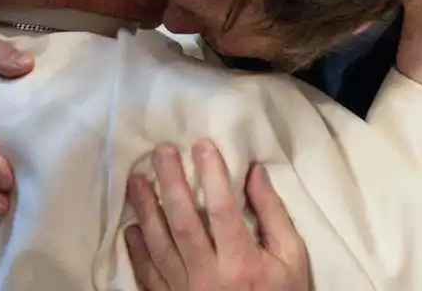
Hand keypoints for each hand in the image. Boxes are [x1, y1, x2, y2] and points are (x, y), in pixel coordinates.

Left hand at [125, 140, 309, 290]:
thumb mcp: (291, 258)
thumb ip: (273, 215)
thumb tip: (253, 172)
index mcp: (243, 262)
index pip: (223, 210)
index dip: (212, 175)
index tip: (202, 145)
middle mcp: (209, 276)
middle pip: (183, 222)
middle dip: (171, 183)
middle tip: (161, 151)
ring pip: (159, 245)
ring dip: (145, 210)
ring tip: (136, 180)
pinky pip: (149, 276)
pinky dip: (137, 252)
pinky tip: (130, 229)